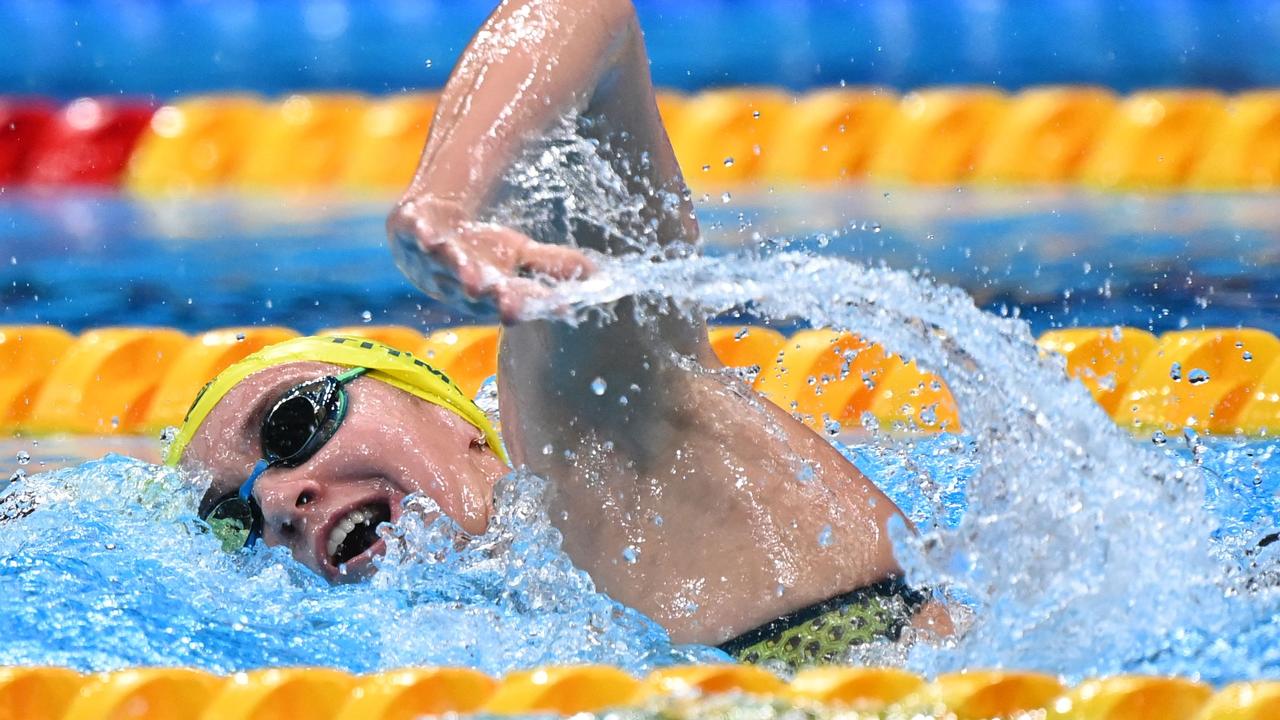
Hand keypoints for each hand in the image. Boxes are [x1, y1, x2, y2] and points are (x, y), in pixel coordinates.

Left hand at [387, 198, 594, 321]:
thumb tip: (601, 277)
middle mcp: (462, 282)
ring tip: (474, 275)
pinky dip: (420, 235)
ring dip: (460, 269)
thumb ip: (554, 267)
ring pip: (447, 266)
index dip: (534, 304)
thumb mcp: (520, 257)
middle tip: (506, 299)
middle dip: (492, 295)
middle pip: (478, 291)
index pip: (517, 300)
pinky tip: (428, 234)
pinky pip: (414, 235)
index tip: (558, 304)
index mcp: (492, 292)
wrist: (424, 232)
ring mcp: (433, 260)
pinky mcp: (412, 233)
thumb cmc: (478, 251)